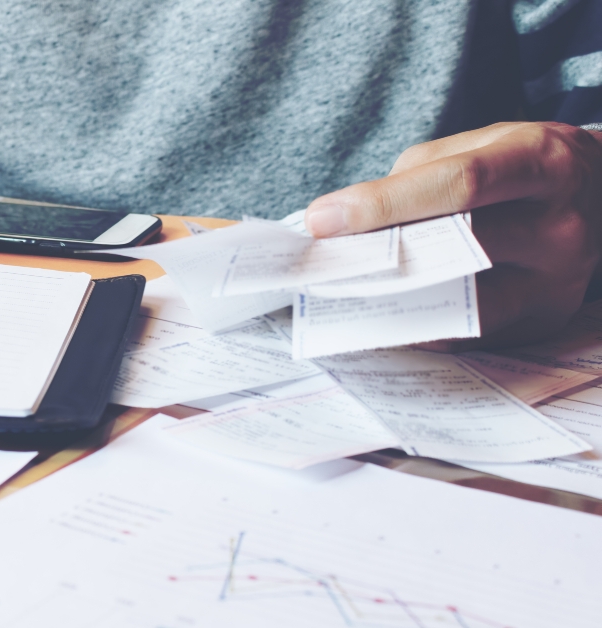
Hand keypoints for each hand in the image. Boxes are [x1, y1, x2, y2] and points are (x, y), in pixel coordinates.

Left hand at [303, 122, 601, 349]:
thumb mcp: (480, 145)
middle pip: (456, 248)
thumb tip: (347, 225)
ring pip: (461, 304)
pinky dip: (418, 325)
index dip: (383, 204)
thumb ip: (416, 179)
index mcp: (543, 163)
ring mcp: (559, 281)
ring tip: (336, 295)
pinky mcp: (545, 320)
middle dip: (377, 259)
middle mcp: (562, 225)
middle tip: (316, 265)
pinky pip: (469, 332)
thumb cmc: (523, 166)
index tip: (322, 219)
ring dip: (391, 302)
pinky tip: (375, 317)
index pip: (457, 186)